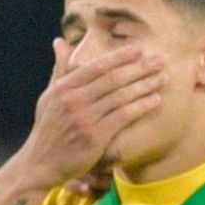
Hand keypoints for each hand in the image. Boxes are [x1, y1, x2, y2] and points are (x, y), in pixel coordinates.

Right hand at [0, 43, 163, 204]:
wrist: (41, 163)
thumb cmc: (49, 128)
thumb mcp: (50, 96)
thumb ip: (60, 69)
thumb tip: (60, 41)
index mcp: (64, 87)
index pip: (97, 66)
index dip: (120, 57)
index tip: (140, 49)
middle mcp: (74, 99)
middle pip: (113, 78)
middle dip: (139, 68)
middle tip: (160, 60)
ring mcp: (85, 117)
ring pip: (121, 96)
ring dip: (145, 85)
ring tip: (163, 77)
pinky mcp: (95, 136)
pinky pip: (123, 116)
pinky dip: (141, 106)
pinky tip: (156, 100)